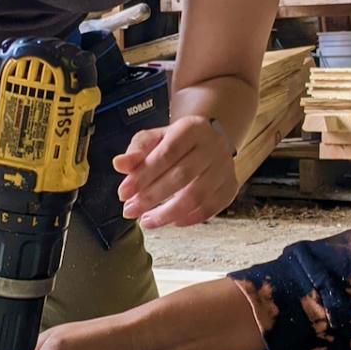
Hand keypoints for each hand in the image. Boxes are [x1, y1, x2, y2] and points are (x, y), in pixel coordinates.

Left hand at [114, 114, 238, 228]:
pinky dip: (189, 219)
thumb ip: (136, 152)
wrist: (208, 141)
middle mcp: (213, 146)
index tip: (124, 192)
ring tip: (147, 220)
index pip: (167, 154)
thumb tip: (120, 164)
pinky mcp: (230, 187)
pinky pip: (210, 208)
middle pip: (182, 176)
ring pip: (197, 196)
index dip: (144, 175)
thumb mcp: (153, 139)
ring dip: (168, 214)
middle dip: (152, 197)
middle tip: (131, 210)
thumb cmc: (176, 141)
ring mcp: (225, 167)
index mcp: (192, 128)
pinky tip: (171, 221)